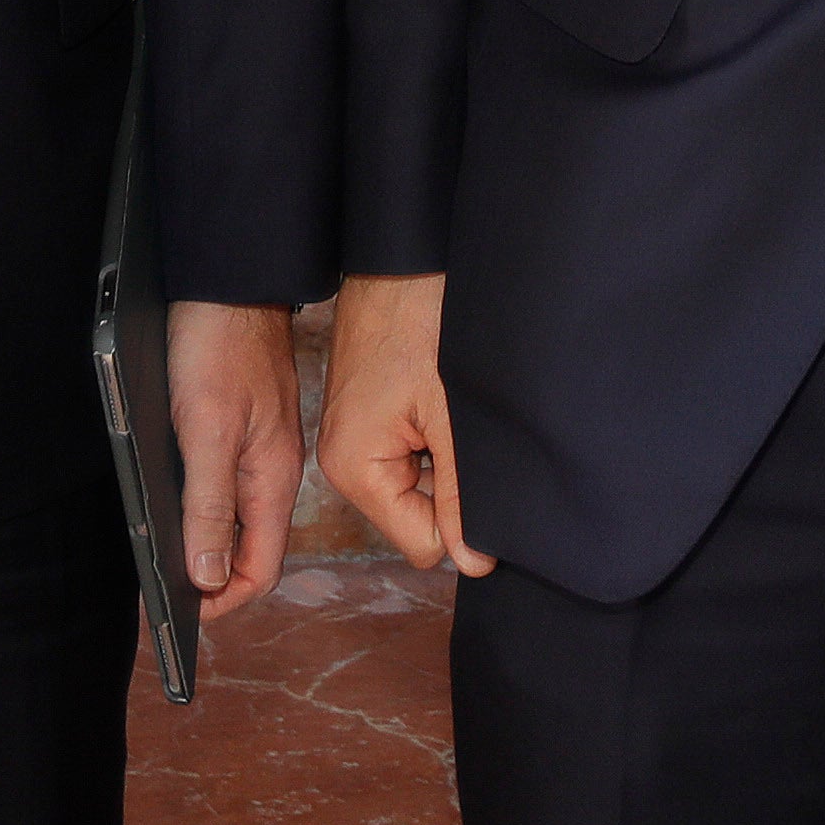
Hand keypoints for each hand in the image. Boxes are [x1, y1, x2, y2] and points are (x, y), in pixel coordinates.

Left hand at [165, 300, 307, 607]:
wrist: (227, 282)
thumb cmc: (219, 348)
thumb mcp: (206, 432)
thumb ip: (210, 506)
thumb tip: (206, 576)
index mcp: (271, 481)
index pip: (260, 568)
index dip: (223, 598)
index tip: (183, 612)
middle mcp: (270, 472)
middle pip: (248, 548)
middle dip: (210, 577)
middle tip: (162, 590)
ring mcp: (258, 449)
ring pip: (234, 517)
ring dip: (202, 542)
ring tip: (161, 553)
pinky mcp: (240, 428)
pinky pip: (224, 484)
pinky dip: (199, 506)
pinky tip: (170, 501)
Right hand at [319, 272, 482, 576]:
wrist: (401, 260)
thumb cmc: (421, 322)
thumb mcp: (451, 417)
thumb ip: (462, 494)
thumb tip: (474, 563)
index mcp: (355, 469)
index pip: (422, 544)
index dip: (461, 522)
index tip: (479, 472)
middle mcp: (345, 463)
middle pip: (418, 520)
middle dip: (452, 488)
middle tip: (466, 433)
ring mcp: (357, 441)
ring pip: (421, 489)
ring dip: (446, 463)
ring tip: (452, 411)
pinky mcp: (371, 422)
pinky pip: (413, 458)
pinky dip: (437, 440)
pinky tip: (442, 402)